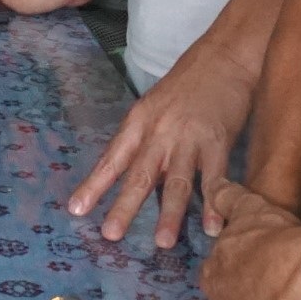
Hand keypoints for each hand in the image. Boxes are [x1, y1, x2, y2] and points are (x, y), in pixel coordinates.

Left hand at [64, 39, 253, 247]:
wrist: (224, 56)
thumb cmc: (187, 84)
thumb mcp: (155, 108)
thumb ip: (146, 142)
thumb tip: (137, 180)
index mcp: (139, 122)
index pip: (113, 159)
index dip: (94, 185)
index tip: (76, 210)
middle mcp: (160, 132)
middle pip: (140, 174)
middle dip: (124, 206)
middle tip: (111, 235)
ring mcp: (189, 138)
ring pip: (177, 181)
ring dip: (170, 214)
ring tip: (162, 242)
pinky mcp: (218, 142)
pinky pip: (215, 178)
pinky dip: (215, 204)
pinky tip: (215, 227)